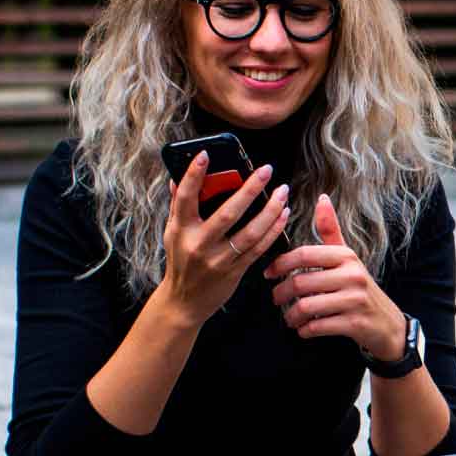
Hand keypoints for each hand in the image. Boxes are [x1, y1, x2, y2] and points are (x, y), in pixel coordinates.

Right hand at [155, 153, 290, 320]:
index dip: (194, 175)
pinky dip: (273, 230)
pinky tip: (283, 215)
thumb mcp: (172, 233)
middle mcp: (199, 244)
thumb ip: (177, 205)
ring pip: (250, 232)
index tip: (205, 154)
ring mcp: (218, 259)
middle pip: (228, 213)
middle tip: (266, 170)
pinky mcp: (235, 271)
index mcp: (181, 230)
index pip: (186, 197)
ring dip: (270, 210)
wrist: (184, 302)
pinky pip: (259, 248)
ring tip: (282, 192)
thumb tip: (176, 177)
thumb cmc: (180, 261)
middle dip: (250, 189)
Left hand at [266, 194, 406, 358]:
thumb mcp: (348, 258)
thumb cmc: (360, 288)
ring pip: (307, 306)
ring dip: (291, 316)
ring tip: (289, 318)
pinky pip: (318, 326)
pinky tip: (304, 329)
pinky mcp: (355, 323)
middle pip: (301, 282)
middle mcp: (353, 275)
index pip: (304, 254)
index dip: (280, 264)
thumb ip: (331, 231)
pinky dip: (305, 330)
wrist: (388, 324)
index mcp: (346, 256)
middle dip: (281, 294)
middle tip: (276, 299)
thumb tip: (322, 198)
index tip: (269, 274)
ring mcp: (355, 300)